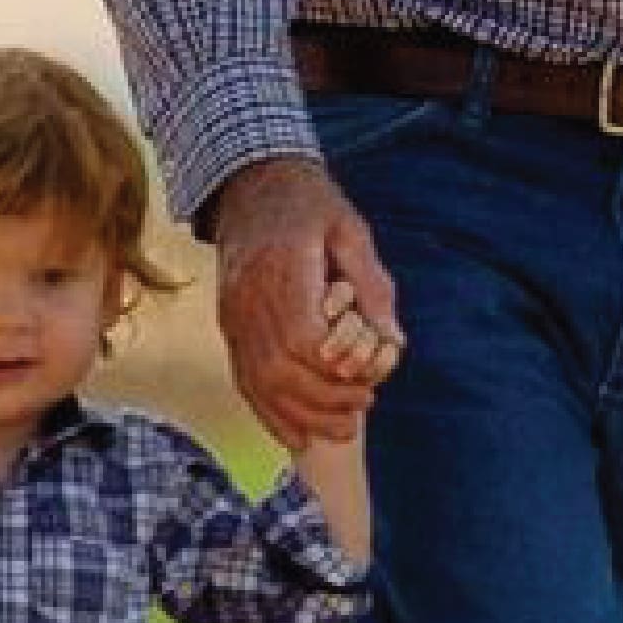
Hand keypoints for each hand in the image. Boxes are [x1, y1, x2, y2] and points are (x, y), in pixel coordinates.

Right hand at [212, 152, 405, 451]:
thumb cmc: (309, 205)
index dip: (334, 366)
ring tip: (342, 428)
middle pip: (280, 369)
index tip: (364, 375)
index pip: (302, 337)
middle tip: (363, 406)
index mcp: (281, 268)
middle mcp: (248, 298)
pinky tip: (298, 436)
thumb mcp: (351, 231)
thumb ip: (372, 287)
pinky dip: (270, 414)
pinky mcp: (228, 328)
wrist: (252, 185)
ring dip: (302, 416)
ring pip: (259, 383)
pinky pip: (244, 381)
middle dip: (325, 400)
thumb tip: (394, 342)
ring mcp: (232, 317)